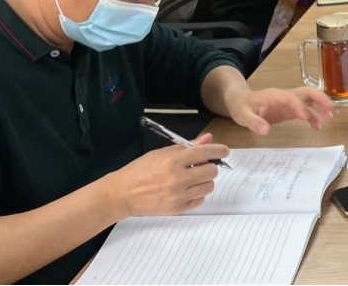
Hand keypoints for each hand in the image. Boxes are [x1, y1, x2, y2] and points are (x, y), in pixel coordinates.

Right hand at [104, 133, 226, 217]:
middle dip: (209, 166)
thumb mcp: (161, 153)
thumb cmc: (140, 170)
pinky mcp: (177, 209)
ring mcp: (178, 195)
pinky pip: (200, 200)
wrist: (123, 193)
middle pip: (211, 171)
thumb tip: (208, 139)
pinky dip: (197, 194)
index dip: (219, 150)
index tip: (224, 151)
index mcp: (173, 161)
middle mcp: (178, 178)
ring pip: (209, 186)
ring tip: (193, 179)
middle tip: (201, 166)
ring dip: (205, 181)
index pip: (206, 152)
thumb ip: (187, 147)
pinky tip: (186, 190)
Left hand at [226, 87, 336, 134]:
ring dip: (320, 107)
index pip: (290, 98)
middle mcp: (285, 96)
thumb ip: (253, 122)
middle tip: (331, 108)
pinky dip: (313, 117)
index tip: (305, 117)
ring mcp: (288, 102)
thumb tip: (265, 130)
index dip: (299, 106)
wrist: (240, 101)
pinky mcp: (289, 109)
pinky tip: (317, 127)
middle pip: (306, 92)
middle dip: (319, 99)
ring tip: (330, 118)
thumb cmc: (241, 107)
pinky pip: (305, 110)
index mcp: (274, 96)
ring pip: (309, 100)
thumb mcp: (242, 115)